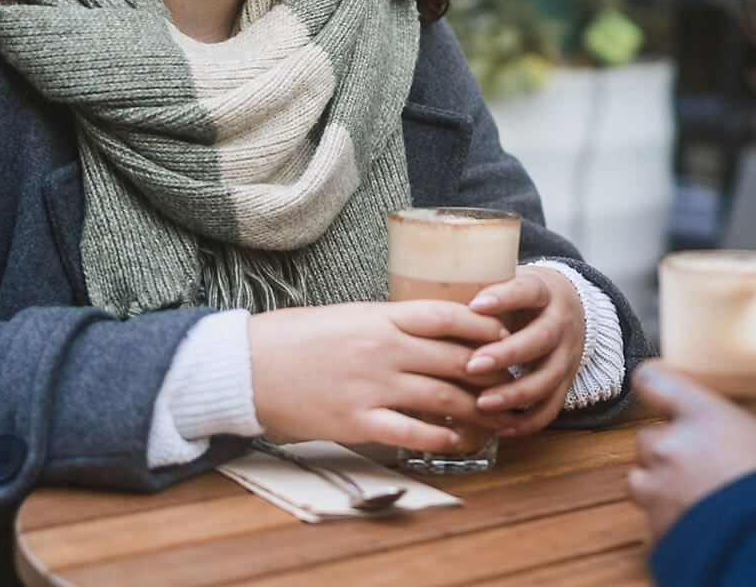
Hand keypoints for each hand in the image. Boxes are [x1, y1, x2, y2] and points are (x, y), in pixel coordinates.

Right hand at [247, 300, 507, 450]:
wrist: (246, 366)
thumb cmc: (296, 339)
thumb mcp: (348, 317)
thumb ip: (389, 323)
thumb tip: (430, 331)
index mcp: (380, 317)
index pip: (447, 316)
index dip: (483, 327)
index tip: (504, 336)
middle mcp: (382, 349)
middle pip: (454, 359)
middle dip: (489, 372)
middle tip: (510, 381)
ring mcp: (371, 386)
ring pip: (442, 396)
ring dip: (475, 408)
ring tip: (494, 415)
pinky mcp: (356, 421)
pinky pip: (411, 432)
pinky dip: (439, 437)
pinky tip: (455, 439)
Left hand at [465, 265, 586, 438]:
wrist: (567, 307)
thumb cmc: (520, 298)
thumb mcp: (506, 284)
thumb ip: (474, 293)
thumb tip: (415, 299)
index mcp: (543, 292)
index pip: (528, 290)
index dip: (505, 298)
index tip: (475, 305)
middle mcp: (560, 323)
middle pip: (541, 338)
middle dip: (507, 354)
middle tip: (472, 365)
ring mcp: (567, 354)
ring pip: (548, 377)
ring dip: (515, 394)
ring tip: (483, 403)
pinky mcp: (566, 382)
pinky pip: (552, 407)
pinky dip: (527, 421)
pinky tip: (501, 428)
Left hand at [628, 361, 755, 543]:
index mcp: (704, 418)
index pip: (654, 379)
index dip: (657, 381)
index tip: (667, 387)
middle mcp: (672, 452)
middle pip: (647, 436)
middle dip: (668, 445)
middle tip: (703, 456)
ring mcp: (658, 497)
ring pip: (641, 481)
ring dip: (660, 484)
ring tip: (697, 495)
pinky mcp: (657, 538)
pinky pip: (651, 524)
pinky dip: (669, 524)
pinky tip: (702, 529)